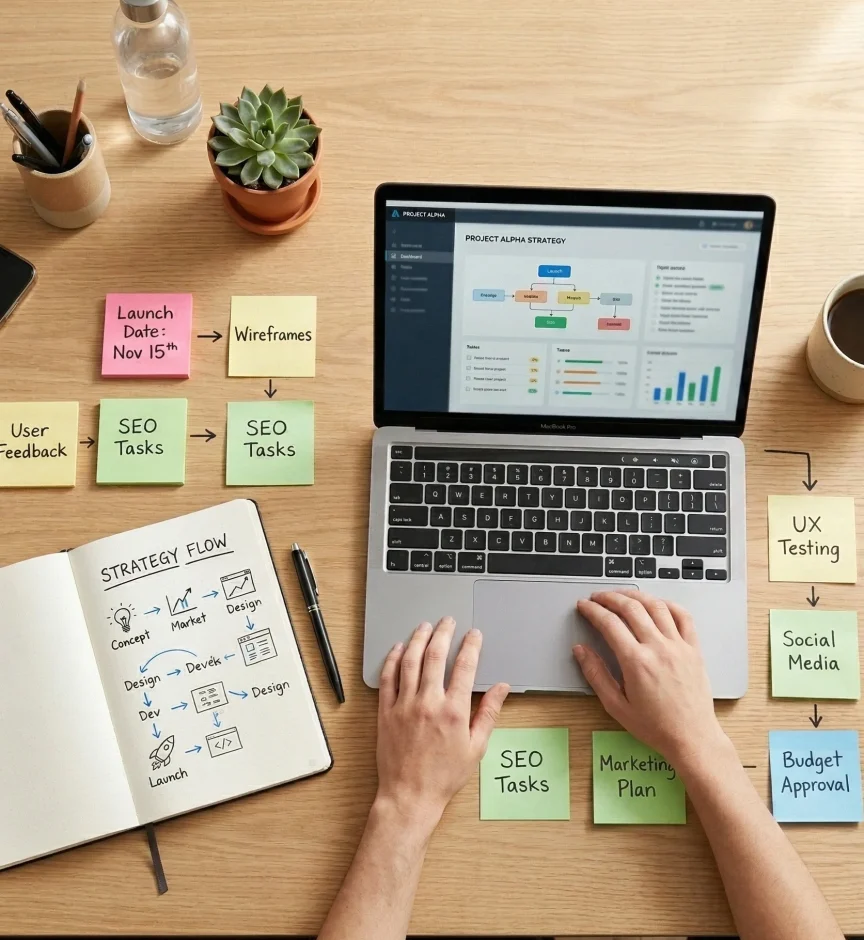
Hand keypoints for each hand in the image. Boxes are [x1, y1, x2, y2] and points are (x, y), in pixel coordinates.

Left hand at [375, 617, 509, 832]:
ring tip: (425, 626)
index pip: (465, 667)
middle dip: (443, 632)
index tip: (473, 635)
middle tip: (448, 621)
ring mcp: (404, 705)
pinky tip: (398, 649)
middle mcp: (428, 703)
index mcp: (453, 711)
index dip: (471, 645)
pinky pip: (387, 678)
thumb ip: (489, 713)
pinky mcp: (386, 712)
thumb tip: (502, 688)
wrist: (410, 796)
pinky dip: (392, 659)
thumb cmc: (444, 776)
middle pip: (436, 655)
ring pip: (410, 661)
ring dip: (418, 639)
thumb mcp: (476, 747)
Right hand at [574, 590, 726, 769]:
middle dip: (609, 597)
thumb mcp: (616, 706)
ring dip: (635, 595)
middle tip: (597, 597)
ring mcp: (679, 646)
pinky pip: (683, 616)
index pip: (609, 623)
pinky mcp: (694, 649)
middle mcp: (658, 648)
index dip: (592, 610)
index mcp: (636, 662)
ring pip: (656, 606)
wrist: (692, 738)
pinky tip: (656, 603)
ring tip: (622, 595)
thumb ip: (596, 674)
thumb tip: (580, 650)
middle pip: (631, 608)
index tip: (584, 606)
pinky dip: (668, 604)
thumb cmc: (656, 727)